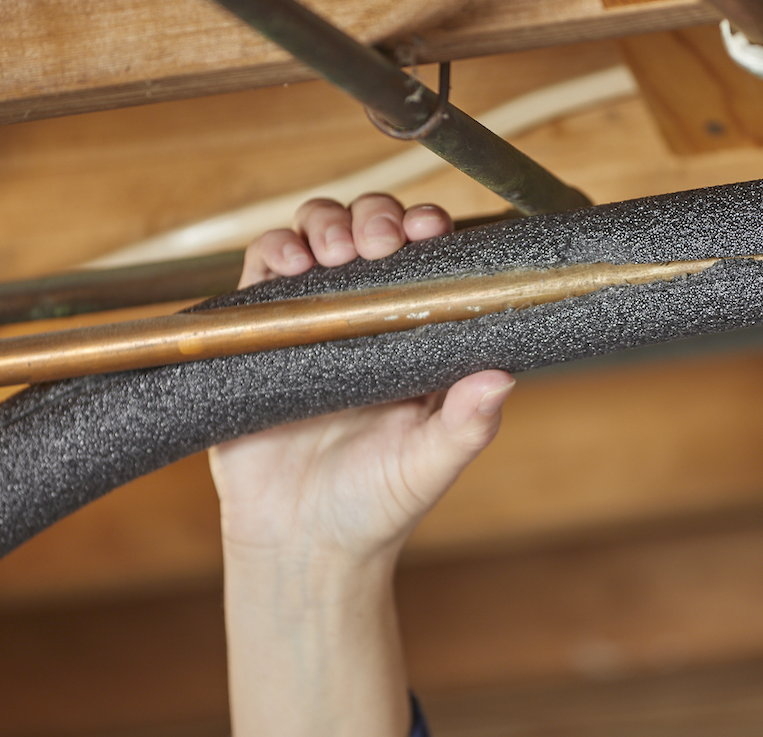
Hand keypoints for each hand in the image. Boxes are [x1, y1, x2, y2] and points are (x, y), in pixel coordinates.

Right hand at [209, 194, 515, 566]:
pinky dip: (271, 251)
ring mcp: (313, 323)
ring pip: (317, 238)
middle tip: (379, 241)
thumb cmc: (376, 507)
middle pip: (372, 232)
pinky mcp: (259, 335)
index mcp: (417, 339)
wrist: (300, 546)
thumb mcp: (429, 465)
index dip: (428, 230)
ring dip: (326, 223)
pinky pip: (261, 274)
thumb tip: (503, 377)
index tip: (429, 229)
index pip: (428, 261)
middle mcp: (366, 321)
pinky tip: (285, 263)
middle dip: (376, 216)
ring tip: (334, 251)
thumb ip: (466, 425)